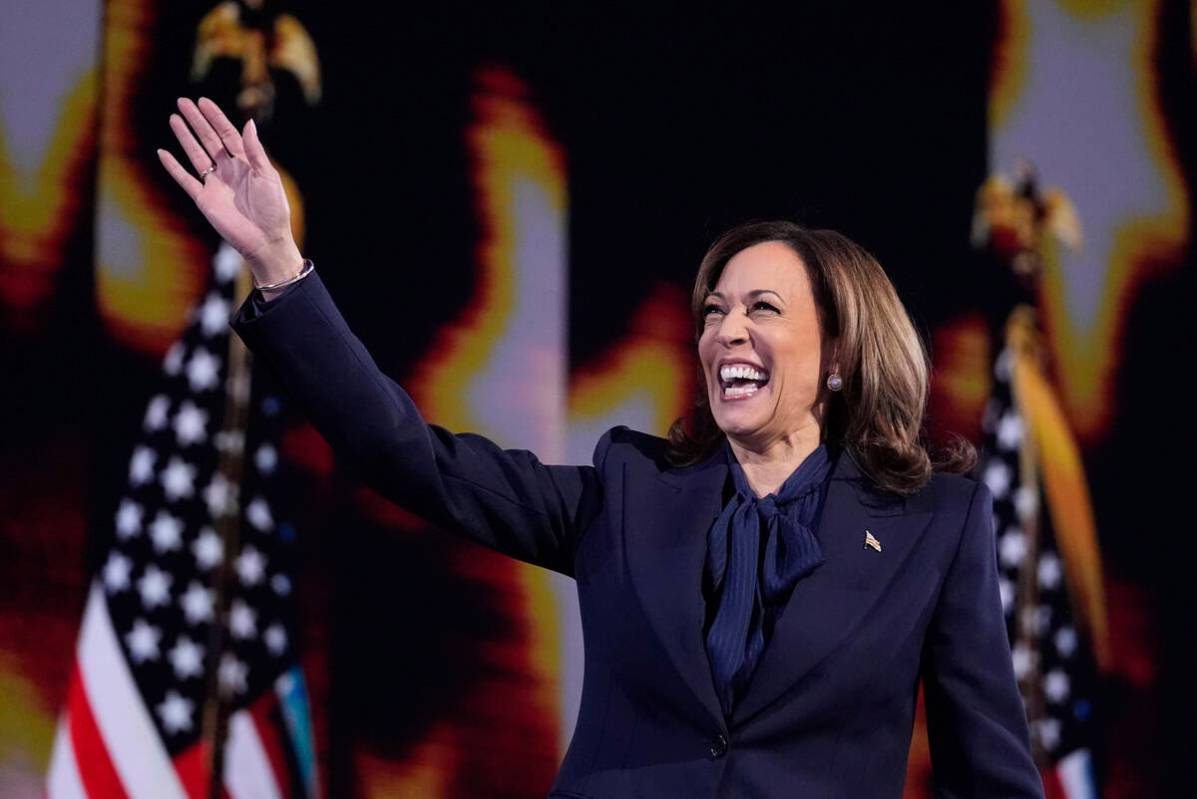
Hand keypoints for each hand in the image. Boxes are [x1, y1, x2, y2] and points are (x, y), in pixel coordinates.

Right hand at [157, 97, 301, 279]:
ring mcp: (215, 184)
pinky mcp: (204, 200)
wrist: (265, 240)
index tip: (203, 101)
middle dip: (196, 121)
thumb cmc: (273, 209)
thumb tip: (248, 122)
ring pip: (196, 155)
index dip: (215, 118)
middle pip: (209, 140)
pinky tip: (163, 153)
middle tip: (182, 102)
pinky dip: (173, 167)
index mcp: (246, 163)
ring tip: (174, 118)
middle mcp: (229, 171)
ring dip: (185, 137)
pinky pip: (185, 180)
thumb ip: (255, 151)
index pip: (227, 134)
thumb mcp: (267, 177)